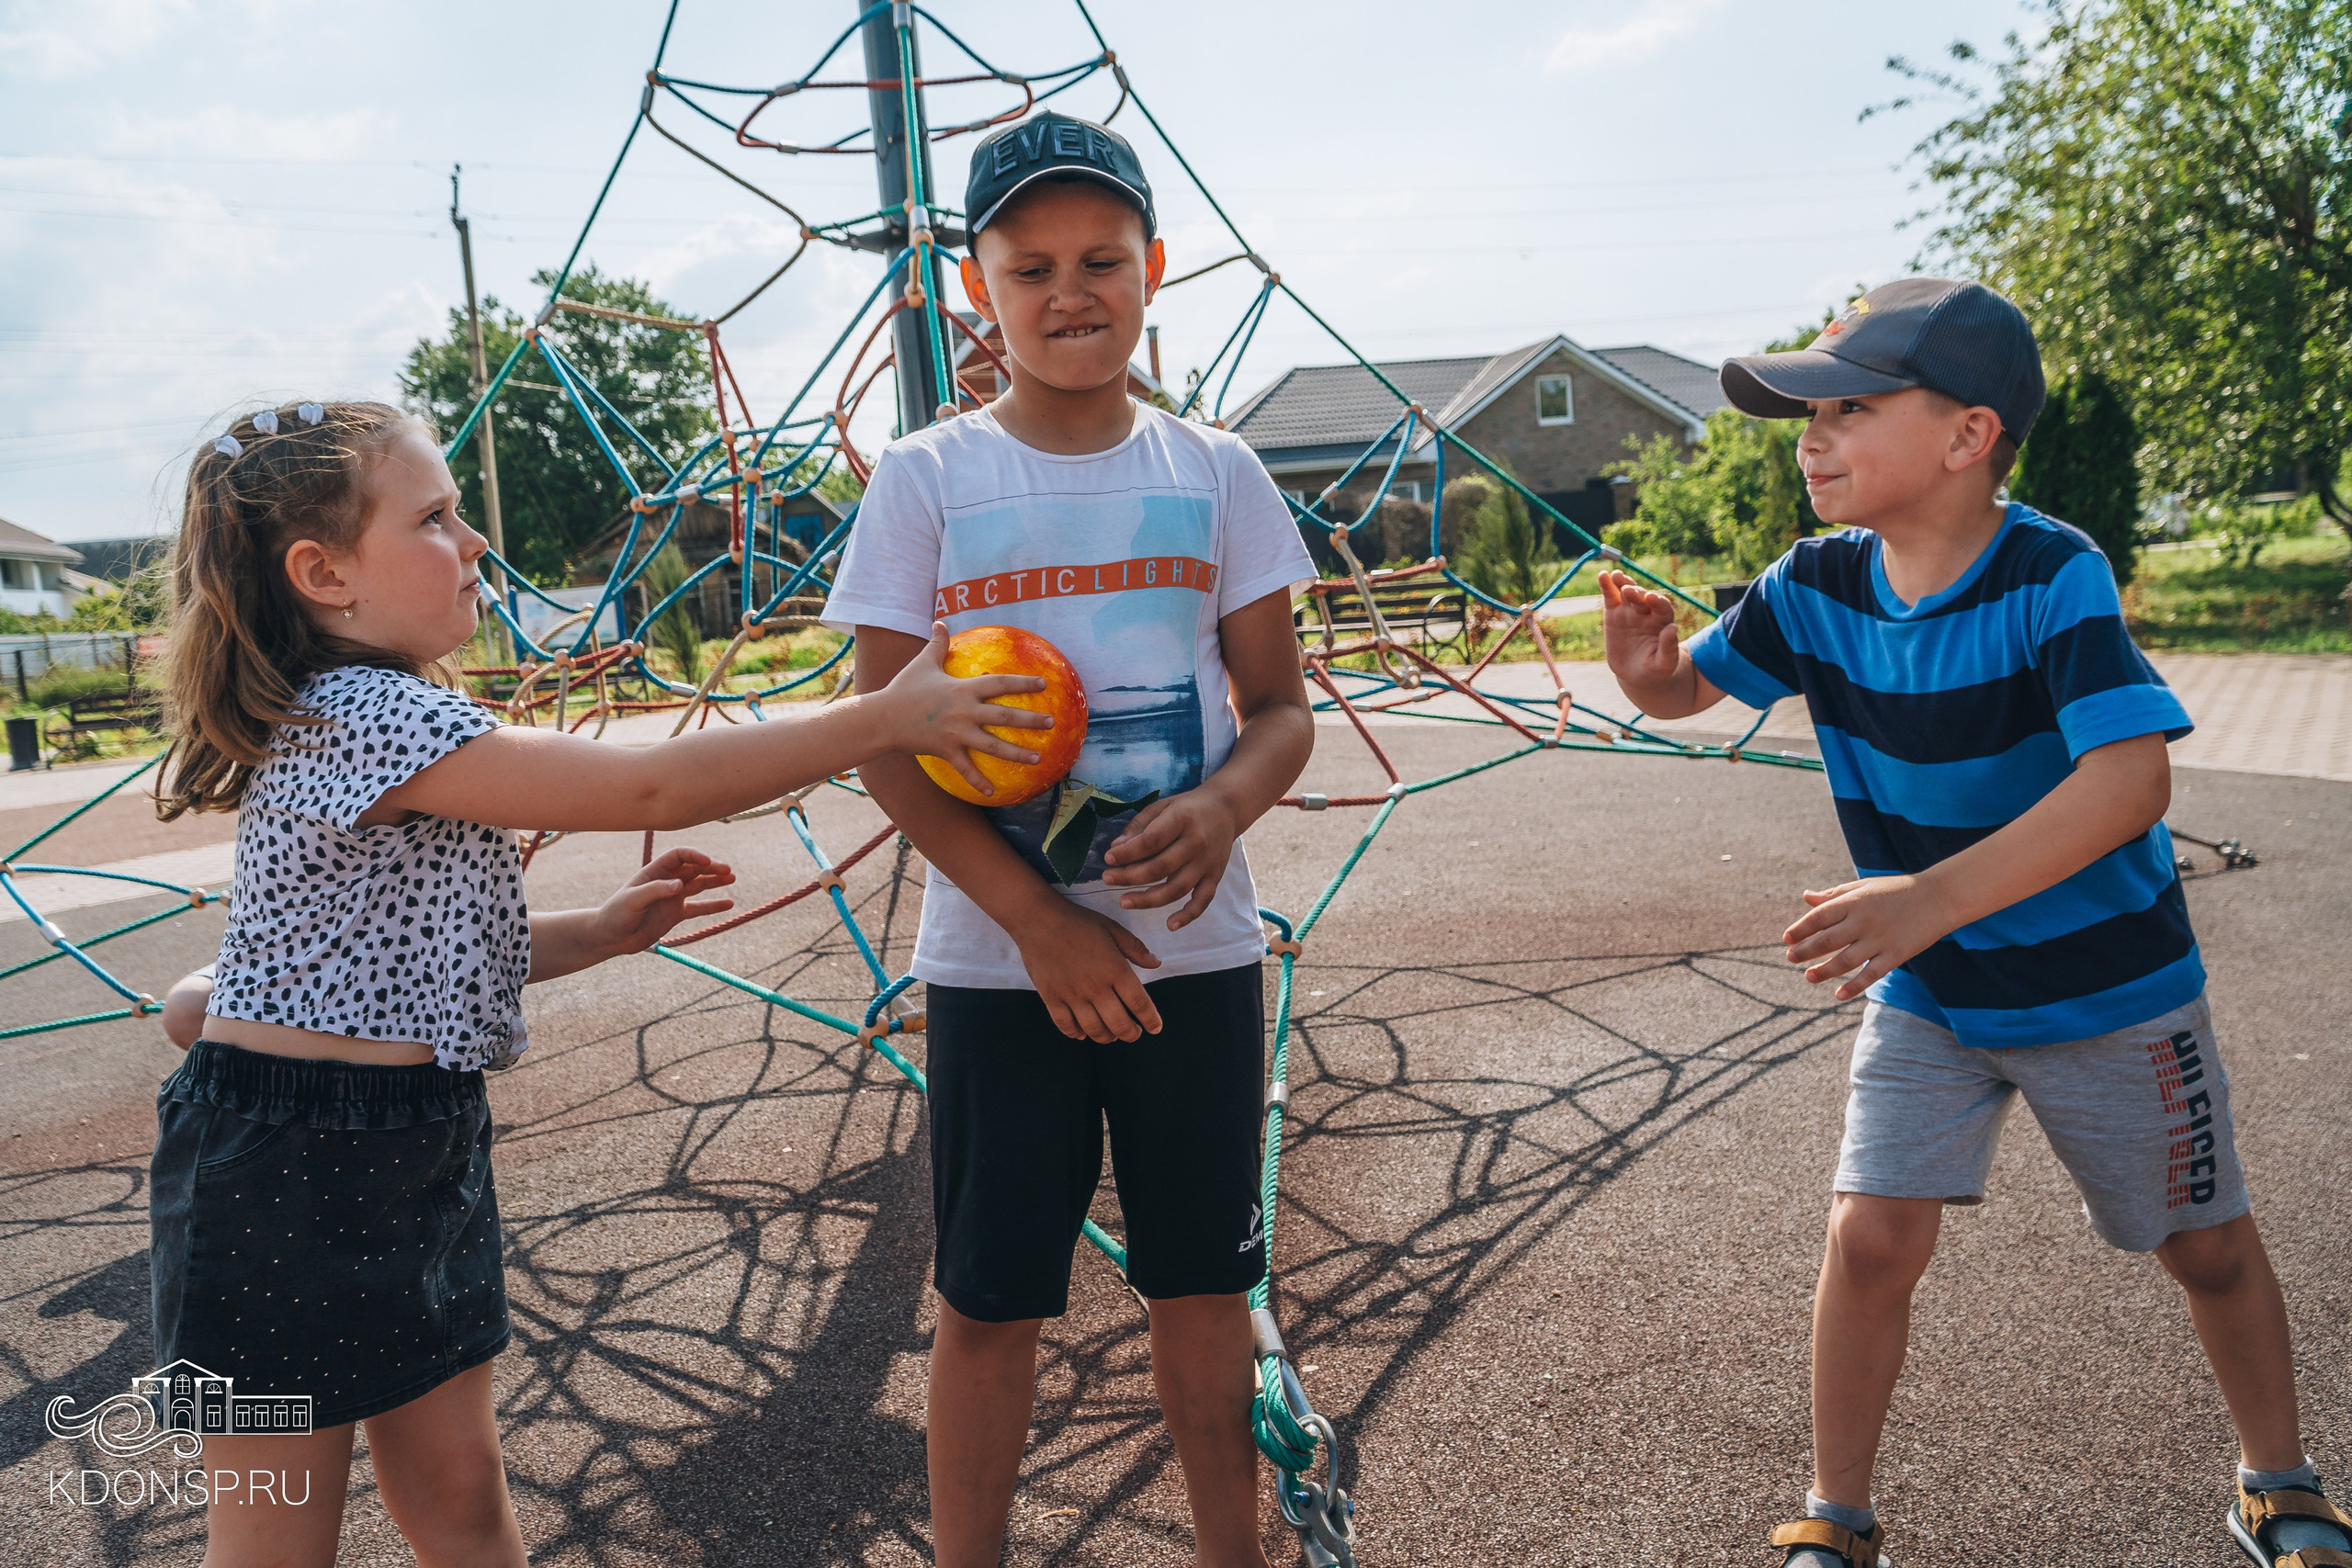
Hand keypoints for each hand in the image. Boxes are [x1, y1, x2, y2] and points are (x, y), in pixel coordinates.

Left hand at [590, 847, 737, 956]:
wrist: (610, 938)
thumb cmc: (616, 915)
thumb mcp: (632, 900)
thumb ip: (656, 891)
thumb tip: (679, 885)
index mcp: (654, 872)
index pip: (679, 856)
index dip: (694, 856)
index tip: (707, 863)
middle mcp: (666, 882)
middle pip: (693, 869)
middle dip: (711, 868)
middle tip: (728, 871)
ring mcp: (672, 898)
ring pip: (699, 885)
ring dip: (715, 881)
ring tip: (732, 879)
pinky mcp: (675, 915)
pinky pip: (698, 908)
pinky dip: (713, 906)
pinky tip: (729, 904)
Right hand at [879, 621, 1052, 795]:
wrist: (882, 717)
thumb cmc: (903, 688)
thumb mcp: (922, 663)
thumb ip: (937, 644)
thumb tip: (941, 622)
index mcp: (963, 689)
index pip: (1000, 683)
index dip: (1022, 683)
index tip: (1043, 684)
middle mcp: (964, 711)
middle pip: (1005, 717)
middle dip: (1030, 720)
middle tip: (1051, 723)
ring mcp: (956, 733)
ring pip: (993, 746)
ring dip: (1017, 754)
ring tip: (1038, 759)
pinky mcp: (946, 751)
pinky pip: (966, 769)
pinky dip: (979, 782)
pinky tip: (993, 793)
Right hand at [1016, 901, 1163, 1041]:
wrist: (1038, 919)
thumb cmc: (1077, 921)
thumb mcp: (1112, 928)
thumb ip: (1135, 948)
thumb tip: (1156, 963)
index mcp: (1115, 969)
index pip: (1139, 1003)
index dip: (1150, 1020)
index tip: (1155, 1028)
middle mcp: (1095, 986)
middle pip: (1119, 1024)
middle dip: (1131, 1034)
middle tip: (1135, 1033)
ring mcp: (1072, 994)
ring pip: (1094, 1029)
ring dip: (1106, 1037)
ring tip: (1111, 1035)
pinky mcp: (1051, 998)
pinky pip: (1065, 1025)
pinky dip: (1076, 1033)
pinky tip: (1082, 1033)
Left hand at [1100, 787, 1237, 931]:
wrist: (1226, 809)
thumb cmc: (1187, 808)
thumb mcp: (1162, 806)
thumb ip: (1139, 826)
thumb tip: (1116, 847)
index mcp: (1182, 820)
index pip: (1152, 840)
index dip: (1128, 853)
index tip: (1108, 859)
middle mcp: (1196, 843)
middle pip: (1160, 868)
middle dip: (1130, 877)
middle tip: (1107, 879)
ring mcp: (1207, 863)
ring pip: (1177, 888)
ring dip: (1149, 899)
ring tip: (1124, 902)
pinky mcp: (1215, 877)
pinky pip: (1202, 900)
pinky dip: (1188, 915)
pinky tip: (1170, 925)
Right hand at [1597, 570, 1681, 684]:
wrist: (1635, 673)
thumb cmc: (1653, 670)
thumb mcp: (1663, 664)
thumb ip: (1669, 648)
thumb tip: (1673, 628)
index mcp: (1663, 622)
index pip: (1663, 608)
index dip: (1657, 602)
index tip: (1651, 598)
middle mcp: (1648, 612)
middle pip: (1643, 597)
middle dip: (1637, 593)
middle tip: (1628, 591)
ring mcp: (1630, 610)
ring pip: (1627, 592)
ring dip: (1623, 582)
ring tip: (1616, 576)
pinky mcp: (1614, 612)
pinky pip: (1610, 596)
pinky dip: (1607, 585)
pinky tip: (1603, 575)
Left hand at [1781, 875, 1954, 1000]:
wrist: (1939, 897)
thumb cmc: (1896, 890)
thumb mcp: (1864, 886)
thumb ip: (1834, 895)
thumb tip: (1806, 897)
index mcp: (1854, 901)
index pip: (1819, 917)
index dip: (1800, 928)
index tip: (1786, 938)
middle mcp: (1864, 920)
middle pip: (1827, 940)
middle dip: (1805, 951)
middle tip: (1790, 958)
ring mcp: (1880, 939)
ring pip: (1845, 961)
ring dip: (1824, 971)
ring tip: (1808, 976)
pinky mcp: (1896, 955)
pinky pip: (1870, 974)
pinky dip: (1853, 986)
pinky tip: (1838, 994)